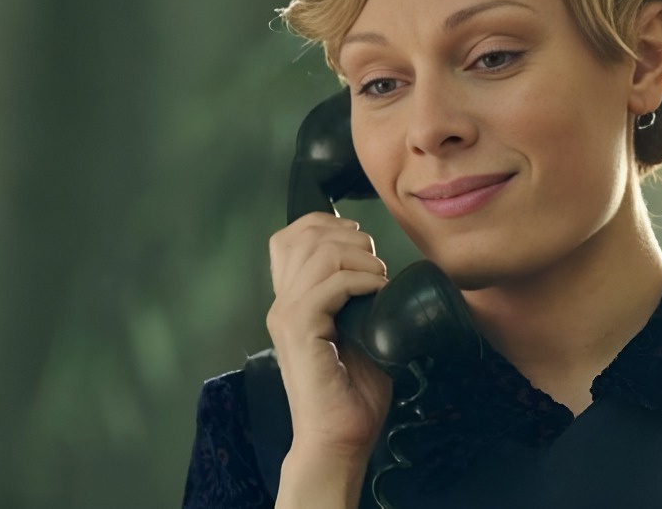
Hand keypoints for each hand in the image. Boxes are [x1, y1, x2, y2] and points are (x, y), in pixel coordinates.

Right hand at [266, 212, 392, 464]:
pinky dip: (363, 280)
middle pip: (304, 235)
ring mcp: (287, 316)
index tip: (360, 242)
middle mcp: (282, 304)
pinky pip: (331, 283)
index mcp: (290, 301)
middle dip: (350, 237)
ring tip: (379, 281)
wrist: (338, 438)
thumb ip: (356, 299)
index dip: (326, 223)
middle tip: (375, 266)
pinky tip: (378, 294)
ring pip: (320, 253)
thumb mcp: (357, 331)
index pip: (290, 236)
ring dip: (361, 258)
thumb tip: (380, 270)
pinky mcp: (300, 330)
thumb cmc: (351, 393)